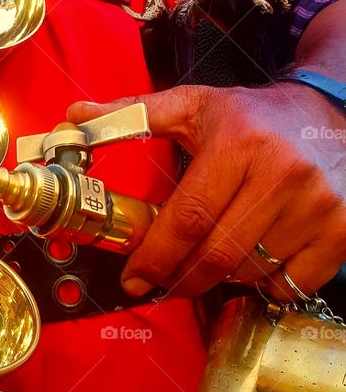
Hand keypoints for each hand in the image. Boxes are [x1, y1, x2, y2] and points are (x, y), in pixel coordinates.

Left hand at [69, 83, 345, 300]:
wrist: (332, 112)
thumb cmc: (253, 116)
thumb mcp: (195, 106)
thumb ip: (133, 114)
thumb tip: (73, 119)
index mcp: (238, 142)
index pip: (188, 218)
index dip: (155, 256)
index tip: (134, 277)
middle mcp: (282, 173)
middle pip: (218, 255)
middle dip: (182, 277)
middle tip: (164, 281)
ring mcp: (317, 204)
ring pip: (252, 272)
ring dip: (224, 278)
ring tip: (213, 258)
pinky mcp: (342, 227)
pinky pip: (292, 284)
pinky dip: (268, 284)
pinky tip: (258, 260)